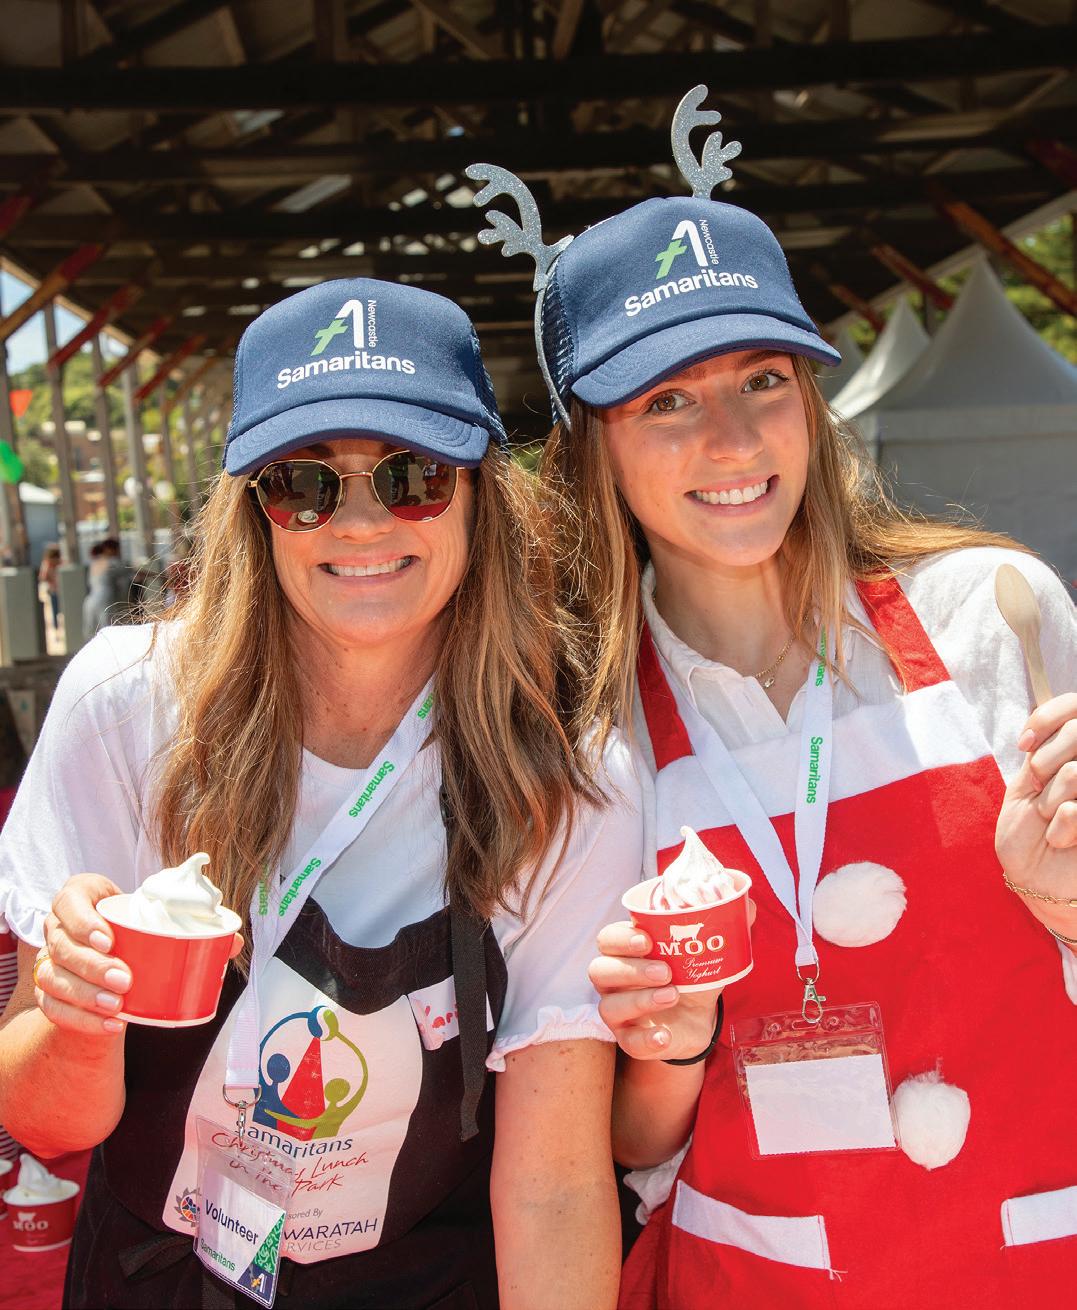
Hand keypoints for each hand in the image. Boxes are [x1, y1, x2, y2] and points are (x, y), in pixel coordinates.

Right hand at [36, 873, 243, 1035]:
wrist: (112, 962)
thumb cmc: (137, 932)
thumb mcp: (156, 922)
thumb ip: (194, 927)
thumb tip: (235, 941)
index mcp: (79, 898)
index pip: (69, 901)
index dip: (83, 920)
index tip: (110, 939)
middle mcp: (58, 928)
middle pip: (63, 945)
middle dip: (92, 965)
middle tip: (125, 979)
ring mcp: (50, 961)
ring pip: (54, 978)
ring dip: (85, 995)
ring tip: (118, 1005)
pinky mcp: (50, 993)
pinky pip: (54, 1009)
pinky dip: (81, 1020)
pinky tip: (111, 1024)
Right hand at [589, 909, 753, 1061]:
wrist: (697, 1018)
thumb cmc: (690, 975)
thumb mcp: (705, 950)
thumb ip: (723, 924)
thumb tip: (747, 904)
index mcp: (626, 951)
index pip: (607, 939)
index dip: (621, 939)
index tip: (647, 940)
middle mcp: (614, 980)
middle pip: (600, 970)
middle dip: (631, 969)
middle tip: (665, 971)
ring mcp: (618, 1011)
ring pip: (609, 1006)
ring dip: (640, 1000)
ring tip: (672, 996)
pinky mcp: (629, 1040)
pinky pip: (627, 1042)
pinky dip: (646, 1040)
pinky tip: (664, 1035)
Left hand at [995, 693, 1076, 936]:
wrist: (1038, 878)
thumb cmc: (1030, 831)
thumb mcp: (1028, 784)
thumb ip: (1043, 750)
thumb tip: (1047, 727)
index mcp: (1075, 751)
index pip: (1074, 704)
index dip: (1047, 717)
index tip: (1025, 745)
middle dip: (1046, 762)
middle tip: (1039, 787)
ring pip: (1074, 772)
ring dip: (1051, 799)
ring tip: (1051, 818)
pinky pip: (1075, 810)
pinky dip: (1061, 826)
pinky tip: (1061, 839)